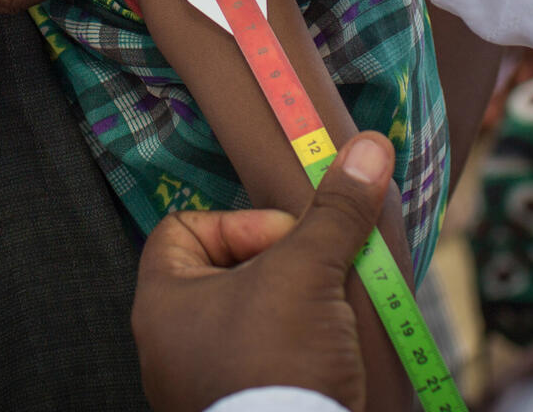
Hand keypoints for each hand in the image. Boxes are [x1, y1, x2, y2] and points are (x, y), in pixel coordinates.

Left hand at [132, 133, 394, 411]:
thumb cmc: (277, 366)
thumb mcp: (310, 271)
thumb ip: (337, 210)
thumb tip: (369, 147)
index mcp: (163, 304)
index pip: (183, 228)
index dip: (240, 221)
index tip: (288, 238)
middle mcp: (172, 346)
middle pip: (226, 270)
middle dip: (281, 263)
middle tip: (319, 271)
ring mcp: (203, 384)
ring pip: (252, 316)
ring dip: (296, 303)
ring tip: (334, 306)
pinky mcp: (239, 410)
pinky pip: (266, 360)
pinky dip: (300, 347)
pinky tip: (335, 346)